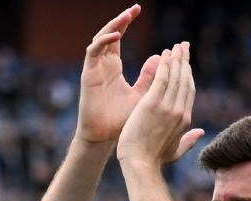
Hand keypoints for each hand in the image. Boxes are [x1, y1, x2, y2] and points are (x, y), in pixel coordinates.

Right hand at [76, 4, 160, 145]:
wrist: (105, 137)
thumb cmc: (122, 120)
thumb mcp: (142, 95)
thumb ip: (150, 77)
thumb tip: (162, 59)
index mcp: (112, 66)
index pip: (118, 38)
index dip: (126, 23)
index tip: (138, 10)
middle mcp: (102, 64)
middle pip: (108, 34)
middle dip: (121, 20)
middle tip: (134, 8)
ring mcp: (94, 68)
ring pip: (100, 39)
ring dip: (113, 26)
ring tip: (127, 16)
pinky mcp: (88, 75)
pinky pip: (93, 52)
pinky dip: (103, 42)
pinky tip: (115, 36)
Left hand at [117, 42, 204, 166]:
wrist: (140, 164)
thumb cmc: (154, 160)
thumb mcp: (175, 151)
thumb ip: (189, 141)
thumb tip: (201, 132)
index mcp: (185, 120)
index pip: (188, 91)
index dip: (188, 74)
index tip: (186, 62)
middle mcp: (180, 111)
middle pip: (185, 80)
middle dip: (185, 61)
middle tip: (184, 46)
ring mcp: (167, 107)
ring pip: (175, 77)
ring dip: (176, 59)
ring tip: (176, 46)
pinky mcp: (153, 104)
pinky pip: (162, 79)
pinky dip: (164, 65)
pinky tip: (164, 54)